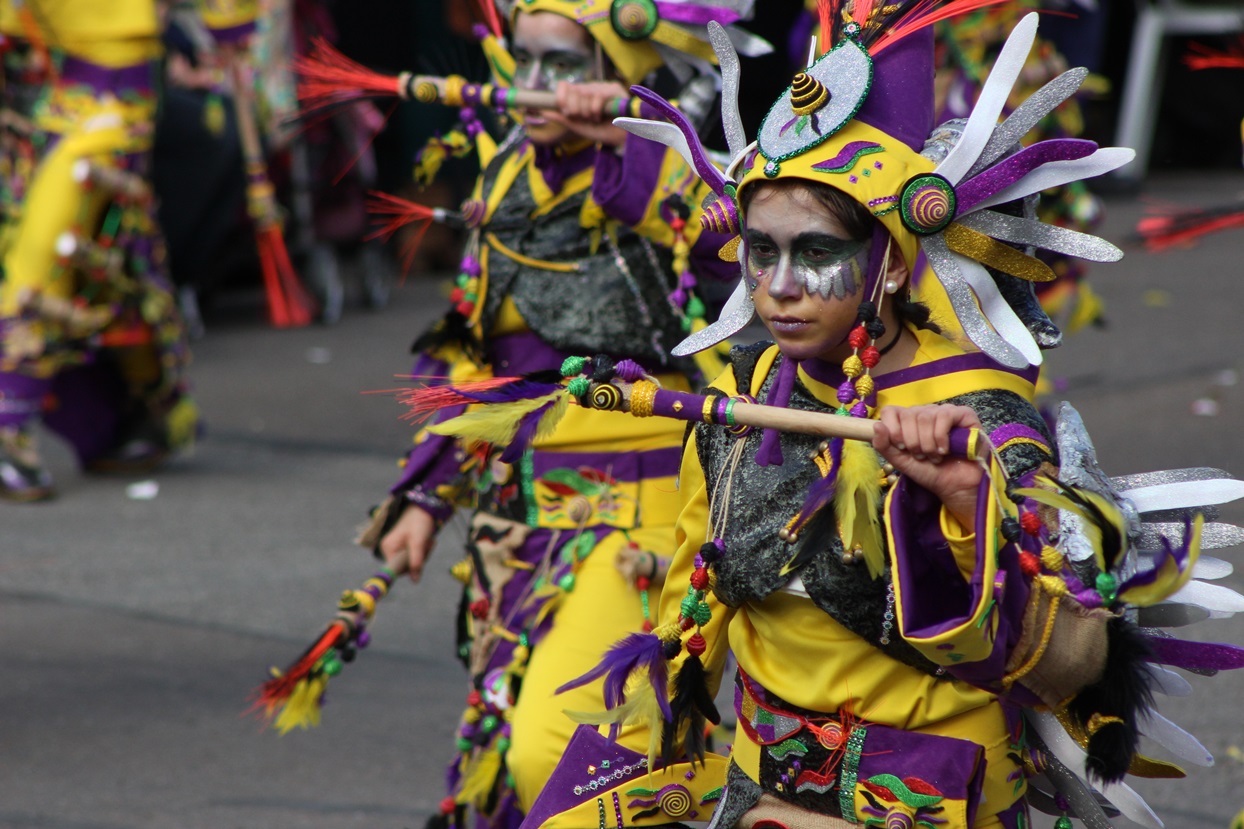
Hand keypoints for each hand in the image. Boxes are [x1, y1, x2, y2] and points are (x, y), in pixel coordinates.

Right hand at [378, 505, 437, 582]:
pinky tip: (425, 542)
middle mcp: (388, 550)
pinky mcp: (402, 547)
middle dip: (419, 559)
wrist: (422, 508)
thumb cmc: (419, 522)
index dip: (409, 568)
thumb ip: (416, 561)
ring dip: (423, 554)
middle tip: (428, 546)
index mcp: (388, 548)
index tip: (420, 560)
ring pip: (411, 562)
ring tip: (428, 542)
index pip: (396, 570)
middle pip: (404, 567)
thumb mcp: (418, 542)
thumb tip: (414, 580)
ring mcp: (395, 549)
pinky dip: (422, 552)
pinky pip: (413, 556)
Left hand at [543, 80, 629, 145]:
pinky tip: (602, 116)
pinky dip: (596, 110)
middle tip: (585, 118)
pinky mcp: (614, 89)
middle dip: (576, 111)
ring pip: (584, 95)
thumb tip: (540, 111)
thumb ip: (560, 117)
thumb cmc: (599, 131)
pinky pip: (597, 96)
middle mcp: (589, 87)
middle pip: (572, 92)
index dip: (561, 98)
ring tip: (595, 118)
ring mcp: (601, 86)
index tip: (566, 112)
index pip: (563, 85)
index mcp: (578, 94)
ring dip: (588, 113)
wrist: (620, 140)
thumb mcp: (576, 125)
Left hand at [873, 404, 983, 526]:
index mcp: (907, 420)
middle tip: (921, 456)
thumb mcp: (900, 461)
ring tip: (934, 456)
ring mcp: (944, 411)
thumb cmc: (928, 472)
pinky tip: (944, 450)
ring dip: (928, 443)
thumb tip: (877, 425)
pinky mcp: (963, 414)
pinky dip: (941, 436)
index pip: (890, 411)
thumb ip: (884, 445)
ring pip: (926, 416)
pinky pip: (945, 415)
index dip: (893, 429)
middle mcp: (925, 412)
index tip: (901, 447)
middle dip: (913, 442)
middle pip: (909, 414)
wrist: (954, 486)